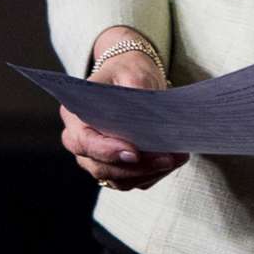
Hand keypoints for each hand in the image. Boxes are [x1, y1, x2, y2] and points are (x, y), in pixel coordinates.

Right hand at [59, 26, 189, 191]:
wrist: (130, 79)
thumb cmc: (126, 72)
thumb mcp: (131, 72)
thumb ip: (135, 91)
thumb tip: (144, 119)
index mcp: (75, 116)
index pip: (84, 141)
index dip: (107, 151)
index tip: (134, 153)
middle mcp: (80, 141)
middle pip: (101, 167)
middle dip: (136, 167)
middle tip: (168, 157)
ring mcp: (95, 159)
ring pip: (118, 179)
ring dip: (149, 173)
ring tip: (178, 157)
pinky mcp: (114, 169)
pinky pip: (132, 181)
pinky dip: (153, 174)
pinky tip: (173, 160)